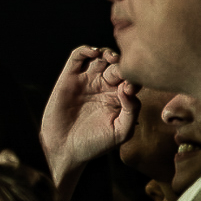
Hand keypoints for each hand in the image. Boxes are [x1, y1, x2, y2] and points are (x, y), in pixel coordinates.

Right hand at [41, 46, 138, 192]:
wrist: (65, 150)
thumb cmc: (94, 144)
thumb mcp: (120, 132)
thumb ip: (131, 111)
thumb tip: (128, 87)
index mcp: (120, 98)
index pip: (132, 78)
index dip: (135, 76)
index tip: (132, 86)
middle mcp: (104, 87)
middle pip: (117, 65)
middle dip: (121, 64)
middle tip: (121, 70)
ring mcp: (86, 80)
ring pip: (100, 57)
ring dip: (107, 52)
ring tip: (110, 58)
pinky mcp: (68, 78)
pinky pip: (77, 57)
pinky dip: (85, 50)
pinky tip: (92, 53)